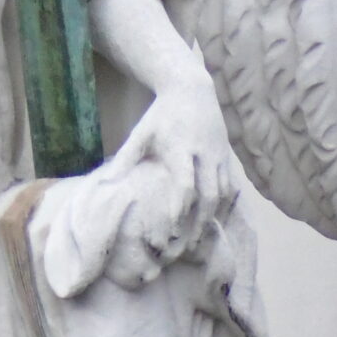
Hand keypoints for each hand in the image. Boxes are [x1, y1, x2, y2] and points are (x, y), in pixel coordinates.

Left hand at [34, 81, 242, 297]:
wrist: (191, 90)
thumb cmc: (161, 115)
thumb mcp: (141, 133)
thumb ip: (125, 158)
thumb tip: (105, 183)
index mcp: (181, 148)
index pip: (184, 183)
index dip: (179, 206)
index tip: (171, 229)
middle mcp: (204, 154)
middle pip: (208, 194)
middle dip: (200, 221)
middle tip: (188, 245)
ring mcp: (219, 156)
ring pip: (222, 193)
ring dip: (213, 218)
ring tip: (200, 239)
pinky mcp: (227, 156)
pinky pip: (231, 186)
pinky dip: (224, 206)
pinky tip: (214, 221)